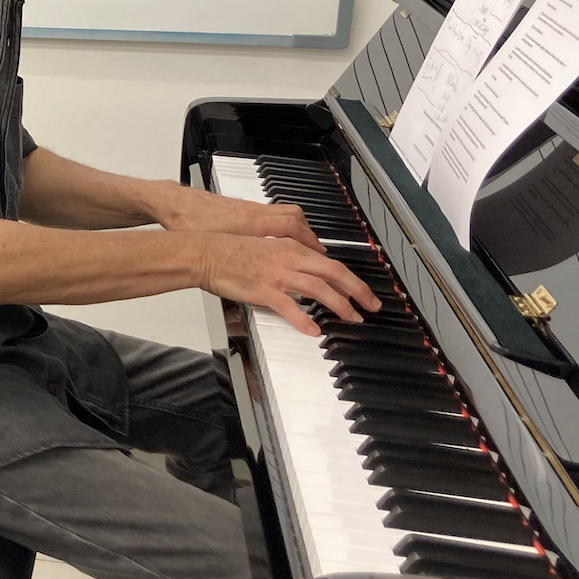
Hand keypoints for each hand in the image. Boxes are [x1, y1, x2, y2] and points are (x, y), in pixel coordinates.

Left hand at [150, 183, 325, 253]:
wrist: (173, 203)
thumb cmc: (189, 222)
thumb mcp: (213, 246)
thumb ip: (234, 260)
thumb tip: (246, 277)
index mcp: (249, 221)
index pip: (290, 226)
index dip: (308, 241)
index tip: (321, 254)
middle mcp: (253, 212)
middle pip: (294, 218)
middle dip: (310, 235)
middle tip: (321, 251)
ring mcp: (248, 208)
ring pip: (285, 213)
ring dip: (300, 228)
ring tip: (308, 244)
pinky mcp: (242, 207)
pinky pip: (273, 212)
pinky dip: (283, 224)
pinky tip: (282, 234)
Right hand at [198, 234, 381, 336]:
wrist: (206, 253)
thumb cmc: (232, 251)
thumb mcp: (268, 247)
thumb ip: (291, 257)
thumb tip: (308, 268)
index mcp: (292, 248)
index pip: (331, 263)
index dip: (352, 279)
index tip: (363, 293)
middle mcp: (289, 259)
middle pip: (333, 273)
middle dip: (357, 291)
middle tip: (371, 306)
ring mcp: (276, 275)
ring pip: (318, 288)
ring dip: (339, 304)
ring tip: (351, 318)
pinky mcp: (262, 290)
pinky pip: (288, 306)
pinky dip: (303, 319)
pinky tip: (314, 330)